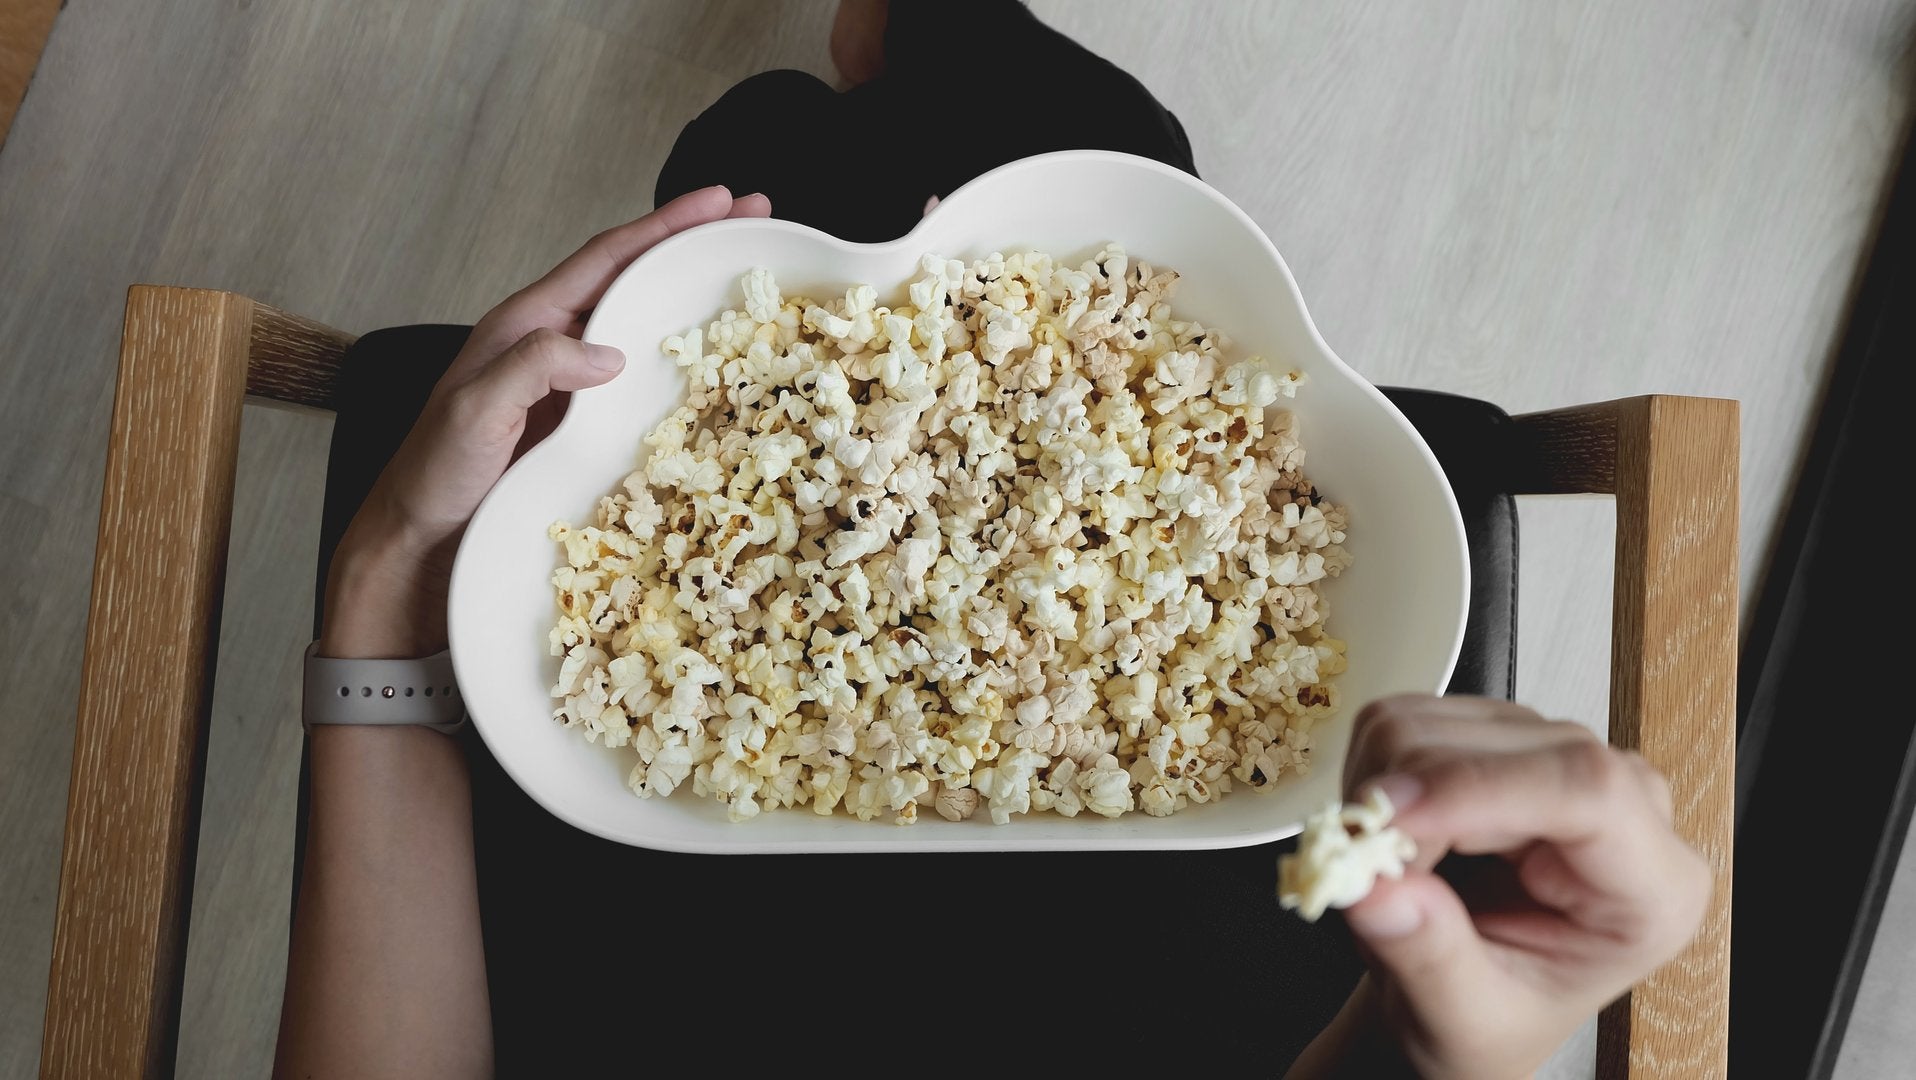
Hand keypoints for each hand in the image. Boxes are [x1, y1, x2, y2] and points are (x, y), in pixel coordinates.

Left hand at [320, 186, 770, 657]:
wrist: (420, 537)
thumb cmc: (436, 474)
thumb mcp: (474, 409)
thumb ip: (533, 367)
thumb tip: (610, 352)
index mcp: (527, 323)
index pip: (607, 258)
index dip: (663, 226)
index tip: (719, 200)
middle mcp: (554, 343)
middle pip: (634, 278)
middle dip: (692, 245)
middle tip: (754, 218)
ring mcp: (572, 383)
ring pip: (643, 324)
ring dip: (694, 299)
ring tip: (750, 281)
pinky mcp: (585, 422)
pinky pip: (643, 379)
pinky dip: (683, 360)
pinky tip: (717, 367)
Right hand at [1310, 695, 1710, 1079]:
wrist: (1466, 1007)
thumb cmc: (1489, 1022)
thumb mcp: (1463, 1022)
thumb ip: (1428, 958)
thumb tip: (1371, 886)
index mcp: (1652, 890)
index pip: (1588, 789)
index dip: (1479, 786)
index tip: (1386, 816)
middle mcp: (1625, 808)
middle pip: (1506, 745)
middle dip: (1410, 798)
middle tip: (1362, 868)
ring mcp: (1559, 761)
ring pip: (1444, 723)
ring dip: (1385, 787)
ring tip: (1388, 867)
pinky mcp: (1500, 738)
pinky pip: (1412, 720)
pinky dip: (1375, 771)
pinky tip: (1393, 832)